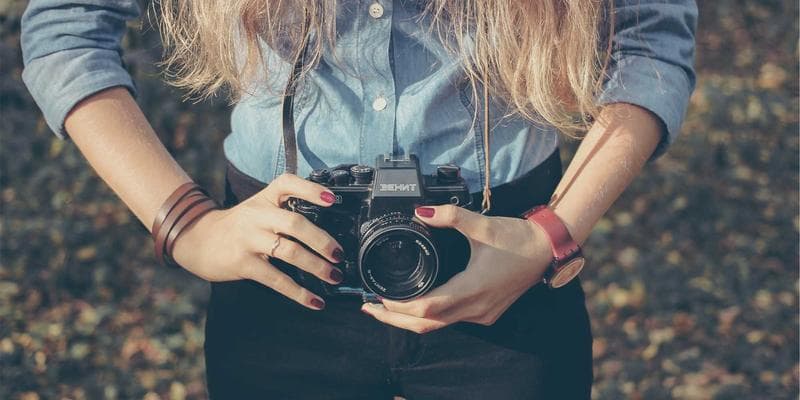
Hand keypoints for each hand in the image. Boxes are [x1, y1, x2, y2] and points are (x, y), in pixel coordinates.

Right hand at [170, 174, 343, 309]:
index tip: (333, 200)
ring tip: (334, 276)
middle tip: (338, 254)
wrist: (198, 239)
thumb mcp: (258, 207)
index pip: (288, 184)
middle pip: (295, 223)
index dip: (311, 190)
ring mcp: (249, 239)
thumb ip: (285, 210)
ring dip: (316, 266)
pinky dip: (299, 293)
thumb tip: (326, 231)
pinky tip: (315, 301)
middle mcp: (257, 216)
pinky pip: (276, 279)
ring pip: (289, 251)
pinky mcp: (244, 263)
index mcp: (264, 199)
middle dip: (322, 240)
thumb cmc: (239, 226)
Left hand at [360, 205, 552, 332]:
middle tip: (369, 307)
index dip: (399, 306)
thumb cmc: (518, 238)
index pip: (427, 307)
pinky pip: (451, 321)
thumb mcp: (482, 224)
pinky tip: (417, 304)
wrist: (547, 249)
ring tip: (386, 308)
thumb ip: (450, 216)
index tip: (378, 296)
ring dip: (411, 319)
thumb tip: (422, 212)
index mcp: (472, 288)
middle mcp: (476, 307)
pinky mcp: (486, 312)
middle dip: (395, 319)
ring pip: (438, 326)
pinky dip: (430, 316)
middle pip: (426, 324)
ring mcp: (482, 313)